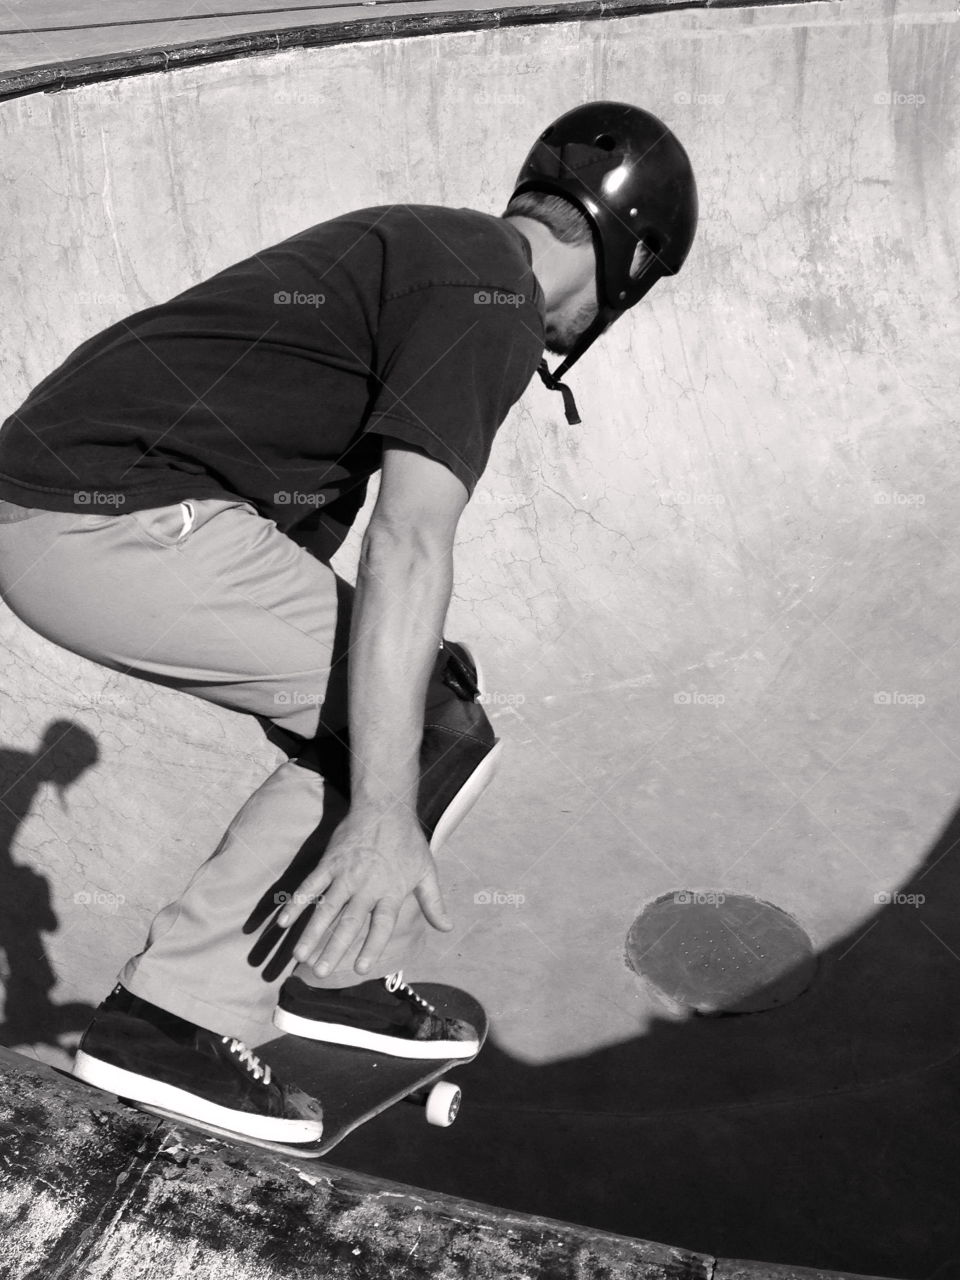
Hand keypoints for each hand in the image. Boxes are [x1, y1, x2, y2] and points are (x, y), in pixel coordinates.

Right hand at [276, 806, 452, 977]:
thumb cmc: (408, 841)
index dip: (372, 946)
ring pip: (326, 908)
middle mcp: (367, 885)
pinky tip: (284, 921)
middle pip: (349, 922)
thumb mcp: (426, 870)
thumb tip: (447, 928)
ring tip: (300, 956)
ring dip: (312, 932)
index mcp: (391, 891)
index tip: (361, 968)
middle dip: (334, 948)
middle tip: (321, 972)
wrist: (386, 805)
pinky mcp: (329, 862)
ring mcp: (345, 873)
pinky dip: (296, 903)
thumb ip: (434, 902)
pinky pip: (310, 885)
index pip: (382, 924)